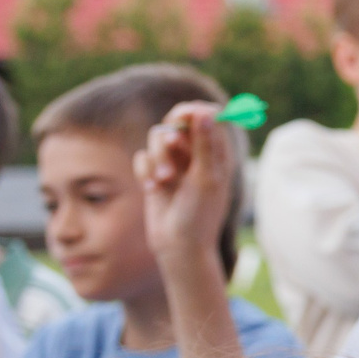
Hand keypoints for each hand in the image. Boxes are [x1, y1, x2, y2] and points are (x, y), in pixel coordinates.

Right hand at [137, 103, 238, 269]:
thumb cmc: (200, 214)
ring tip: (165, 180)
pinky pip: (142, 157)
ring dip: (158, 157)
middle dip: (171, 135)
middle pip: (177, 122)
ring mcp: (174, 163)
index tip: (186, 114)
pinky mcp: (154, 174)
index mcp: (216, 153)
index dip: (195, 111)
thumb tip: (206, 112)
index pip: (207, 117)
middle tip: (174, 142)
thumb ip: (205, 145)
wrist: (178, 246)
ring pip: (157, 139)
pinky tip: (153, 189)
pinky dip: (146, 171)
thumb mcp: (206, 178)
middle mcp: (195, 154)